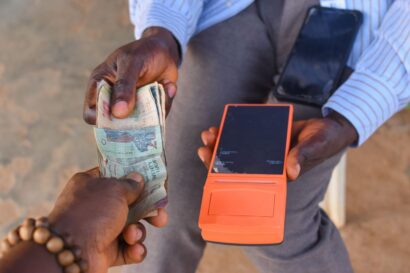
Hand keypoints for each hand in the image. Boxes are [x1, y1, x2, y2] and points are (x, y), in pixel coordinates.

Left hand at [48, 168, 167, 272]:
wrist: (71, 252)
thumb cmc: (92, 212)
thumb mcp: (115, 190)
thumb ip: (131, 184)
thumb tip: (138, 178)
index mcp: (91, 184)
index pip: (115, 175)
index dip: (134, 177)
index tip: (152, 181)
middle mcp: (95, 206)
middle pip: (130, 204)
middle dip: (147, 211)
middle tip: (161, 215)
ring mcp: (100, 229)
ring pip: (131, 227)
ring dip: (137, 232)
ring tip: (132, 235)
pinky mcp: (106, 251)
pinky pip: (128, 249)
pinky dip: (134, 250)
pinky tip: (133, 249)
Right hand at [83, 27, 178, 123]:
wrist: (165, 50)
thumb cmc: (143, 52)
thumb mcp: (132, 63)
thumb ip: (124, 86)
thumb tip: (118, 113)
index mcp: (100, 86)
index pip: (91, 113)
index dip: (102, 120)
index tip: (119, 117)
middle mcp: (114, 101)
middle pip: (116, 126)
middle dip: (132, 123)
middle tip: (146, 111)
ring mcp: (132, 108)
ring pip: (139, 126)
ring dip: (154, 111)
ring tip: (162, 88)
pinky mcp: (148, 110)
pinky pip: (157, 118)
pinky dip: (165, 103)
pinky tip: (167, 86)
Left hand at [197, 112, 356, 179]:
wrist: (330, 127)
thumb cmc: (325, 140)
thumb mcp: (315, 146)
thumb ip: (303, 156)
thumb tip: (291, 171)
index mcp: (277, 174)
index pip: (248, 180)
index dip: (226, 176)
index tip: (209, 165)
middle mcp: (267, 165)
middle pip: (236, 166)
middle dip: (216, 157)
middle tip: (205, 145)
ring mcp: (264, 152)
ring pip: (237, 152)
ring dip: (220, 144)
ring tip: (209, 133)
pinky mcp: (264, 138)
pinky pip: (244, 137)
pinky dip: (231, 132)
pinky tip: (221, 125)